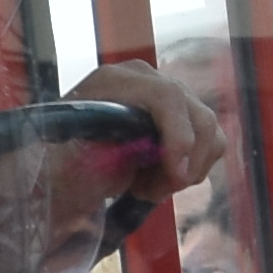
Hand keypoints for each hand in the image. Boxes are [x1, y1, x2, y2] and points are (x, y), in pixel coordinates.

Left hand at [60, 57, 228, 191]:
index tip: (175, 177)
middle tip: (152, 194)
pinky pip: (210, 141)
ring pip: (209, 132)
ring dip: (187, 170)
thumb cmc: (62, 160)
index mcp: (115, 81)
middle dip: (183, 165)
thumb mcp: (75, 159)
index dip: (179, 138)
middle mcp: (146, 78)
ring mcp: (167, 92)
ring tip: (149, 189)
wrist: (63, 158)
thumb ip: (109, 157)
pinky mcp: (181, 112)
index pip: (167, 97)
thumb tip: (146, 156)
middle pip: (197, 116)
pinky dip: (193, 167)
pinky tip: (160, 178)